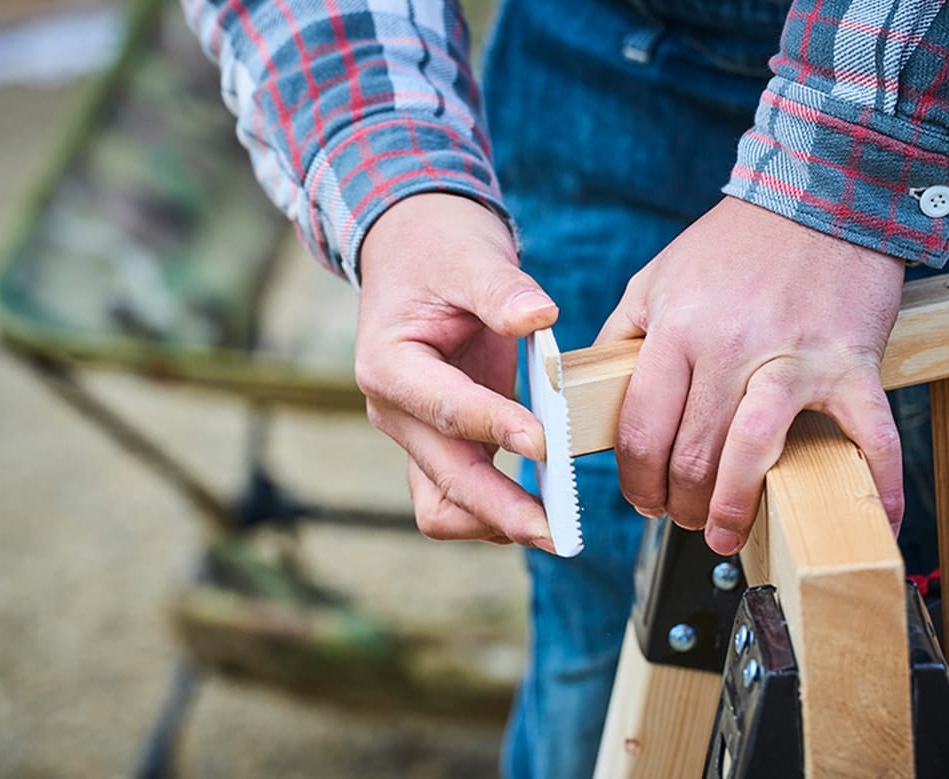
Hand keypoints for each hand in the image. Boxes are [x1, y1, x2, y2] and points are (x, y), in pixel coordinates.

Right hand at [355, 193, 559, 551]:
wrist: (414, 251)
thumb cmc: (439, 252)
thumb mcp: (471, 256)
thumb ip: (503, 289)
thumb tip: (539, 316)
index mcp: (390, 364)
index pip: (445, 408)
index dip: (495, 428)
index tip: (545, 444)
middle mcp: (393, 410)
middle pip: (443, 480)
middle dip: (500, 509)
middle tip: (558, 533)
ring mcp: (413, 433)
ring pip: (443, 505)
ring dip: (494, 520)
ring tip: (554, 528)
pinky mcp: (439, 443)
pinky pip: (460, 496)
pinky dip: (495, 509)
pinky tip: (543, 506)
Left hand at [598, 197, 905, 554]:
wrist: (820, 197)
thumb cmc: (732, 245)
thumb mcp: (655, 279)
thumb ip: (623, 337)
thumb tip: (588, 391)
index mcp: (676, 329)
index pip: (642, 428)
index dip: (636, 480)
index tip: (642, 499)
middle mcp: (729, 346)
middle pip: (692, 454)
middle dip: (679, 504)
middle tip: (682, 519)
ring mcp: (793, 357)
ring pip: (755, 453)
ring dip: (736, 509)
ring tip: (726, 534)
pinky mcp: (851, 363)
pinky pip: (869, 434)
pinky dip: (875, 484)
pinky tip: (874, 521)